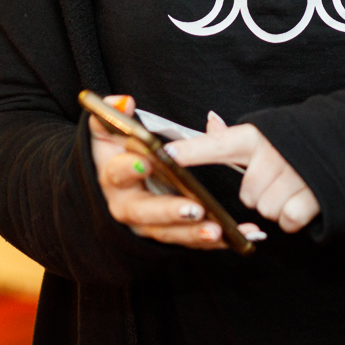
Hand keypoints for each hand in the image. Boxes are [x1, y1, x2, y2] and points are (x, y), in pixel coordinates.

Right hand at [88, 97, 262, 250]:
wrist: (118, 183)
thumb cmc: (117, 153)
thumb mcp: (108, 132)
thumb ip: (112, 114)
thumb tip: (124, 103)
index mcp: (114, 177)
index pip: (118, 173)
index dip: (130, 168)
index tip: (147, 162)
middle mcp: (128, 206)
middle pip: (145, 213)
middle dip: (170, 212)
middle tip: (194, 209)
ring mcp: (148, 224)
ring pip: (169, 233)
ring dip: (193, 233)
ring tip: (217, 230)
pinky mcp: (169, 234)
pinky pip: (191, 241)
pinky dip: (214, 241)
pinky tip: (236, 237)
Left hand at [165, 113, 321, 233]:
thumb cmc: (304, 142)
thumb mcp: (271, 132)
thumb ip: (236, 135)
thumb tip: (210, 120)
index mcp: (259, 136)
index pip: (219, 144)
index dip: (192, 151)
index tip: (167, 154)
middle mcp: (274, 152)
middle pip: (247, 194)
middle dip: (261, 193)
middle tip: (280, 178)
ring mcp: (295, 173)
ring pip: (267, 209)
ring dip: (280, 206)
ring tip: (297, 187)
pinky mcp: (314, 194)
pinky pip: (288, 220)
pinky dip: (296, 217)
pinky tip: (306, 199)